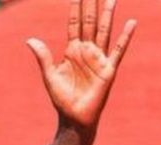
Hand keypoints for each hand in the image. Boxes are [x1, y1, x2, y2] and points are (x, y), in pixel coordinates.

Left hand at [26, 0, 135, 131]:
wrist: (74, 117)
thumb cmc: (62, 97)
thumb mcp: (49, 75)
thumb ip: (43, 56)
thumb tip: (29, 39)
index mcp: (72, 50)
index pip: (74, 23)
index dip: (75, 7)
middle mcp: (87, 50)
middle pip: (90, 22)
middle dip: (91, 4)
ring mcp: (99, 58)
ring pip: (104, 31)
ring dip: (108, 14)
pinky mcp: (109, 69)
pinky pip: (118, 50)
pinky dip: (125, 36)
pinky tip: (131, 22)